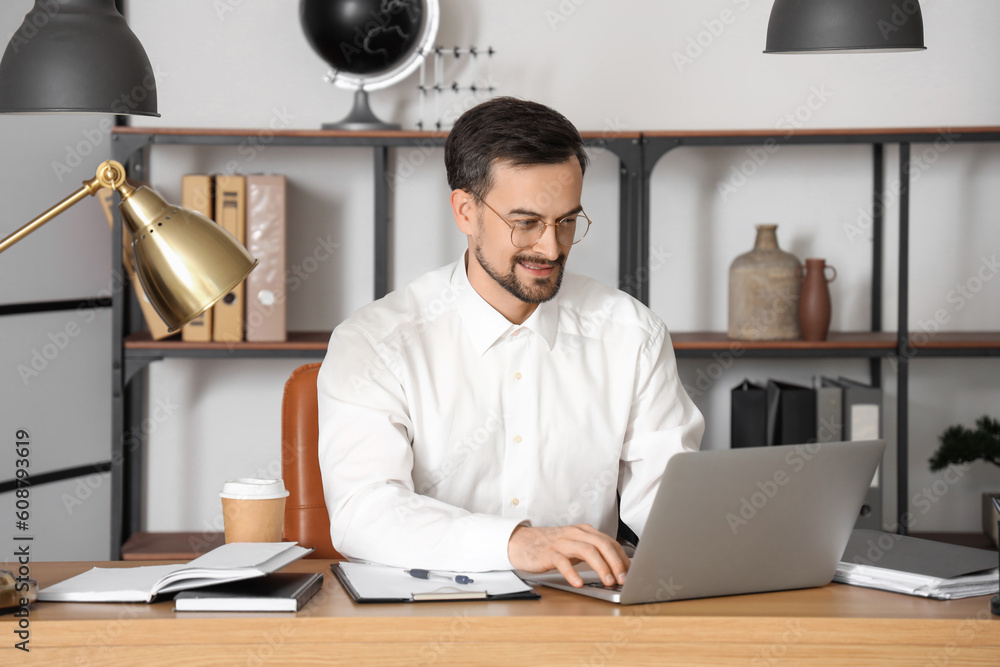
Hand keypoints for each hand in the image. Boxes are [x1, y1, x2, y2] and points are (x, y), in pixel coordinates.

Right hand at [507, 524, 629, 587]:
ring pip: (587, 551)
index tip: (630, 572)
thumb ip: (593, 552)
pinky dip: (573, 573)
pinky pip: (563, 562)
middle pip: (602, 544)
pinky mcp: (549, 553)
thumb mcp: (575, 546)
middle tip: (623, 579)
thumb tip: (616, 568)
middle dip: (616, 562)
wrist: (522, 542)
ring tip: (608, 581)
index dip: (622, 557)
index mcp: (584, 531)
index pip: (609, 542)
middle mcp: (575, 534)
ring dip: (601, 567)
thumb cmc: (552, 546)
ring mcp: (562, 543)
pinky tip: (579, 583)